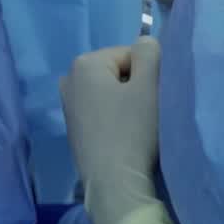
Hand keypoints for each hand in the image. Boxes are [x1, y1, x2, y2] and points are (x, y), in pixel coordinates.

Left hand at [61, 39, 162, 223]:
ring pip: (109, 93)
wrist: (113, 183)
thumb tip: (145, 40)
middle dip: (135, 87)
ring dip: (126, 104)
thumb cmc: (132, 130)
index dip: (148, 74)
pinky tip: (124, 137)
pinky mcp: (72, 127)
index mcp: (84, 63)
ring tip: (137, 127)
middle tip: (148, 113)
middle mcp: (68, 78)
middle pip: (116, 73)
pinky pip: (100, 111)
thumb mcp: (149, 87)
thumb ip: (150, 55)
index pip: (128, 55)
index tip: (156, 97)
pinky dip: (114, 119)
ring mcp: (67, 104)